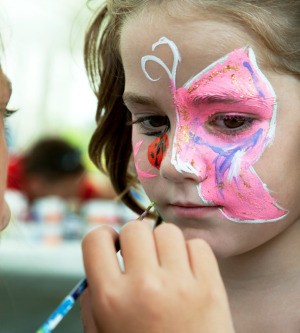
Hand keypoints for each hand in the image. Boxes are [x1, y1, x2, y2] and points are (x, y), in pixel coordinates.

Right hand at [81, 221, 234, 332]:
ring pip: (167, 230)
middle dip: (136, 239)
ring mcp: (180, 285)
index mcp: (111, 299)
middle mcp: (144, 286)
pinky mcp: (210, 286)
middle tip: (143, 257)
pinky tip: (188, 272)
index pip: (96, 239)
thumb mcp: (104, 332)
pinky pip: (198, 244)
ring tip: (168, 265)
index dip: (104, 237)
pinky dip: (191, 253)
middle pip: (135, 228)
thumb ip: (95, 295)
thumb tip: (104, 258)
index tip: (114, 245)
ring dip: (165, 243)